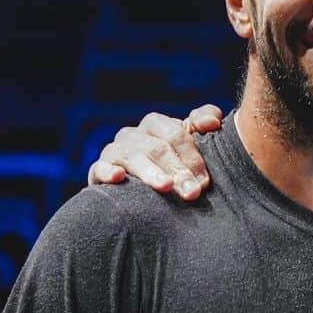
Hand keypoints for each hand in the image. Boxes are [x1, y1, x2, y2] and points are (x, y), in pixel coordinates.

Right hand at [87, 105, 222, 199]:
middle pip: (157, 148)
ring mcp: (114, 152)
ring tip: (166, 186)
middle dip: (178, 170)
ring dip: (151, 173)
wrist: (137, 190)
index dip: (191, 156)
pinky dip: (108, 171)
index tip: (204, 181)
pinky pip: (100, 168)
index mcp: (155, 124)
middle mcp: (133, 134)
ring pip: (133, 157)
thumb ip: (201, 124)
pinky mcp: (98, 171)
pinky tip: (119, 177)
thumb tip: (214, 120)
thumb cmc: (171, 163)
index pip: (175, 134)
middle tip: (192, 192)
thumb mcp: (187, 141)